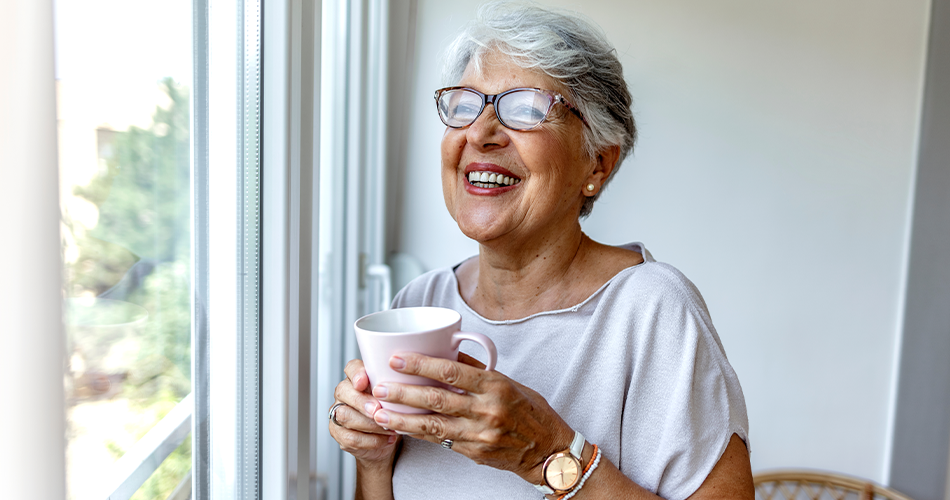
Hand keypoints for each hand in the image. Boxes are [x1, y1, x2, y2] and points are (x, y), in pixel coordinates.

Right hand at [329, 359, 400, 466]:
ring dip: (369, 424)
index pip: (351, 368)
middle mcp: (345, 394)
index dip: (355, 373)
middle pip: (343, 391)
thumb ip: (399, 385)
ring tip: (389, 428)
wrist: (388, 440)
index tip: (363, 382)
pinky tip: (387, 439)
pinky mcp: (339, 434)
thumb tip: (413, 377)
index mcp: (357, 379)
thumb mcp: (398, 396)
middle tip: (377, 409)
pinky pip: (350, 437)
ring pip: (345, 415)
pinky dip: (371, 440)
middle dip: (361, 401)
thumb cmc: (393, 412)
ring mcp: (338, 414)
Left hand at [369, 352, 573, 483]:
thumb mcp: (508, 383)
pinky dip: (418, 434)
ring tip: (378, 412)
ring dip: (402, 419)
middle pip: (436, 399)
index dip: (421, 365)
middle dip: (403, 392)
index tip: (397, 358)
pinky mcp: (474, 453)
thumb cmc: (530, 411)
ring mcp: (479, 435)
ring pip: (433, 426)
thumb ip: (477, 370)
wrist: (548, 451)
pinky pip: (440, 441)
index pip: (452, 372)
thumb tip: (448, 352)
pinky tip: (400, 428)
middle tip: (378, 385)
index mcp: (495, 386)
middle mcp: (487, 410)